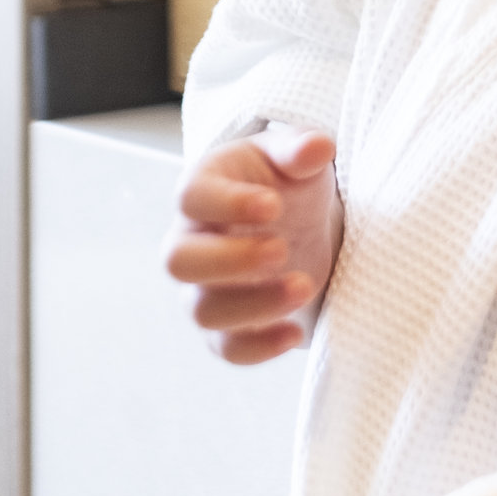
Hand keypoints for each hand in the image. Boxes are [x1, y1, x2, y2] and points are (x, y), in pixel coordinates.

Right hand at [162, 122, 340, 363]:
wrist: (296, 225)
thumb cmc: (285, 183)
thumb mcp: (294, 158)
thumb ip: (300, 149)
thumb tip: (317, 147)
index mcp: (202, 190)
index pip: (190, 198)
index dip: (227, 204)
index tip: (274, 205)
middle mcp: (190, 242)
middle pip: (179, 261)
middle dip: (230, 261)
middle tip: (281, 249)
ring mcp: (203, 288)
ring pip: (203, 310)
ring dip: (253, 305)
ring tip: (304, 285)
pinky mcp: (225, 326)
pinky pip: (226, 348)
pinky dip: (258, 348)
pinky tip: (295, 333)